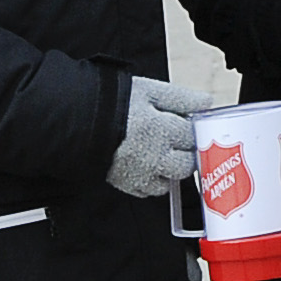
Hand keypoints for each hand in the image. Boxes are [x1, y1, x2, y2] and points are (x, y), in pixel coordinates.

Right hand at [107, 76, 205, 196]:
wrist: (73, 122)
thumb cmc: (110, 102)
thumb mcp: (147, 90)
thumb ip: (181, 98)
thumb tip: (207, 103)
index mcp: (162, 130)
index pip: (194, 136)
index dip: (192, 129)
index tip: (187, 124)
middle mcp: (155, 157)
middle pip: (187, 163)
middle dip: (186, 152)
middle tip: (176, 140)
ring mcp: (141, 174)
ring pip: (171, 180)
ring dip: (171, 169)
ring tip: (160, 152)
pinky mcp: (127, 185)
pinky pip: (151, 190)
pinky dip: (153, 180)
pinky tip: (146, 164)